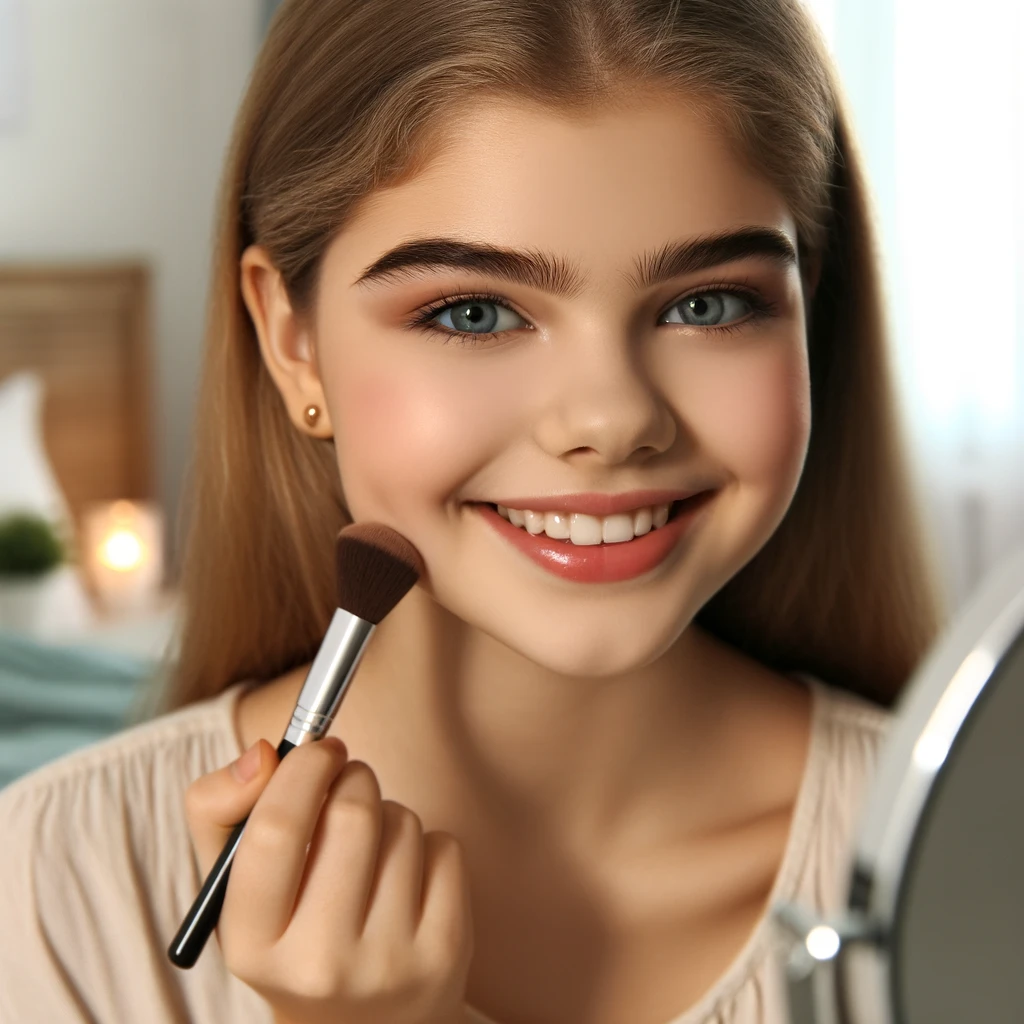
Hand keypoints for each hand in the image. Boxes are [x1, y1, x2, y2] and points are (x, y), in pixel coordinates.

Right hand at [183, 735, 474, 1023]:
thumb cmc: (291, 932)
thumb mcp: (233, 886)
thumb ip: (220, 807)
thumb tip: (265, 753)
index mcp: (252, 944)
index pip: (274, 831)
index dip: (302, 770)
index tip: (318, 748)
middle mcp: (319, 963)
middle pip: (351, 814)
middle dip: (352, 779)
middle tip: (346, 784)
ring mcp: (387, 962)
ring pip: (402, 824)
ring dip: (388, 814)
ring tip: (371, 850)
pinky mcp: (444, 951)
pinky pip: (445, 846)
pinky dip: (427, 844)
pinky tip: (405, 881)